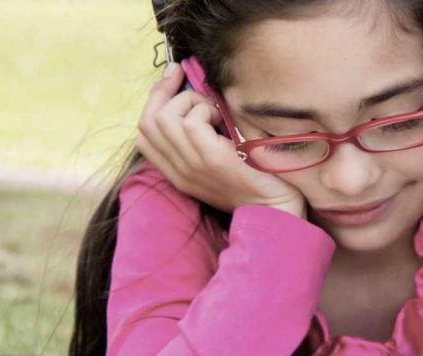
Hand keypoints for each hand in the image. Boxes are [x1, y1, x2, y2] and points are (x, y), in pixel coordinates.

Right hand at [135, 63, 305, 216]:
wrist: (279, 209)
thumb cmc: (257, 178)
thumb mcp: (219, 156)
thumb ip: (201, 136)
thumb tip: (191, 91)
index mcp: (177, 173)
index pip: (143, 133)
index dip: (154, 100)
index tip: (174, 79)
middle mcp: (179, 172)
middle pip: (147, 122)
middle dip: (165, 92)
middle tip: (191, 82)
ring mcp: (192, 167)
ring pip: (165, 118)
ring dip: (190, 102)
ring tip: (215, 112)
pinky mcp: (212, 160)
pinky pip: (191, 123)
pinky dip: (205, 111)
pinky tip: (224, 120)